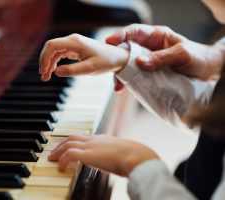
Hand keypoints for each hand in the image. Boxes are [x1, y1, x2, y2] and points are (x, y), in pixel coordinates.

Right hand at [39, 34, 128, 80]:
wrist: (117, 57)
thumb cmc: (106, 61)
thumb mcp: (89, 69)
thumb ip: (72, 71)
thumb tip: (56, 72)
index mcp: (74, 42)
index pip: (52, 46)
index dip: (44, 59)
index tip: (44, 72)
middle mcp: (72, 40)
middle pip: (51, 47)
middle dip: (44, 61)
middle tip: (43, 77)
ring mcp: (73, 44)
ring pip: (54, 51)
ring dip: (49, 63)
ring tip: (46, 76)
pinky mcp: (75, 49)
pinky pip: (60, 53)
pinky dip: (55, 62)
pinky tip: (54, 71)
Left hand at [48, 135, 159, 176]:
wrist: (138, 156)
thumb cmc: (135, 156)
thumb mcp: (123, 154)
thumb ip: (118, 156)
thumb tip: (120, 163)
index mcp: (103, 139)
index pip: (84, 137)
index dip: (73, 141)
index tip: (68, 147)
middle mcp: (95, 140)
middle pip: (72, 137)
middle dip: (61, 144)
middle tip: (54, 152)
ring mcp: (91, 146)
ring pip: (68, 143)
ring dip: (58, 151)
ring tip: (52, 159)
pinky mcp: (88, 154)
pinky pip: (70, 155)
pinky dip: (63, 160)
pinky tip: (61, 168)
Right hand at [106, 24, 223, 79]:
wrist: (209, 72)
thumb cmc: (199, 57)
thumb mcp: (182, 55)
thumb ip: (162, 57)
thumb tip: (140, 62)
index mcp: (156, 36)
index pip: (135, 32)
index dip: (120, 36)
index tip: (109, 42)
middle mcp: (149, 48)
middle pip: (127, 50)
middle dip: (116, 58)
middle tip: (109, 67)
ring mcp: (148, 62)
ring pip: (128, 65)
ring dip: (121, 74)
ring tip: (117, 84)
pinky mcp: (149, 75)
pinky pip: (135, 77)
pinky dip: (128, 82)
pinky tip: (123, 88)